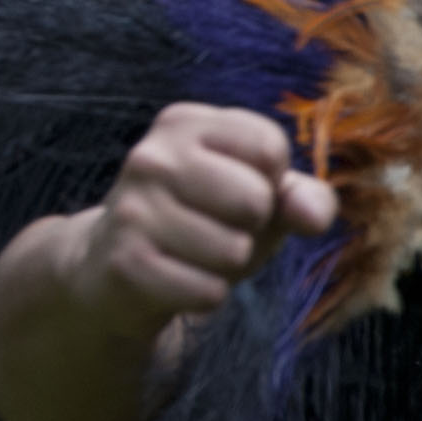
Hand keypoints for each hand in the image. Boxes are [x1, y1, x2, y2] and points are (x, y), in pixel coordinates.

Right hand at [64, 104, 336, 337]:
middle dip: (250, 227)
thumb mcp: (256, 196)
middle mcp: (150, 157)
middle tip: (213, 228)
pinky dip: (204, 296)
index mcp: (182, 124)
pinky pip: (208, 291)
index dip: (269, 183)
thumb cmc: (197, 220)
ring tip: (191, 255)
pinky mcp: (125, 261)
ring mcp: (132, 209)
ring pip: (234, 250)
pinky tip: (175, 281)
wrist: (109, 266)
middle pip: (255, 198)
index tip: (233, 190)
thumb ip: (302, 196)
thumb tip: (313, 217)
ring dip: (226, 267)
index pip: (269, 147)